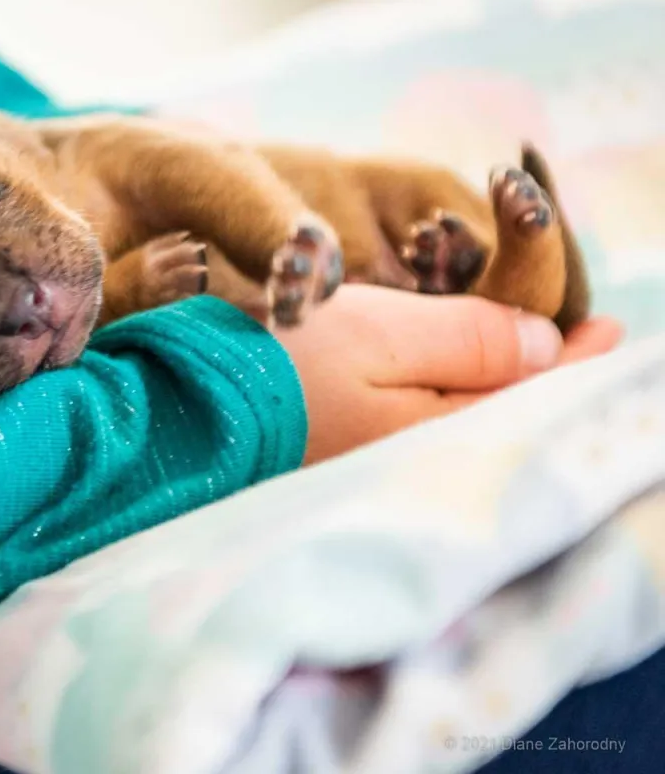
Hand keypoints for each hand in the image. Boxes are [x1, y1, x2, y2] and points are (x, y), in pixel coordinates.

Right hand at [258, 285, 623, 464]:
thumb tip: (548, 346)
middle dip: (546, 378)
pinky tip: (454, 378)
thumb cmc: (280, 364)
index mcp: (440, 434)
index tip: (610, 326)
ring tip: (533, 354)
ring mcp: (379, 465)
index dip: (579, 360)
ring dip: (500, 385)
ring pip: (464, 423)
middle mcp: (419, 461)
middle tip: (585, 340)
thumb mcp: (383, 334)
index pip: (533, 396)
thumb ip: (472, 337)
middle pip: (503, 417)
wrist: (181, 408)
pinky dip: (452, 397)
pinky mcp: (343, 458)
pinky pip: (422, 427)